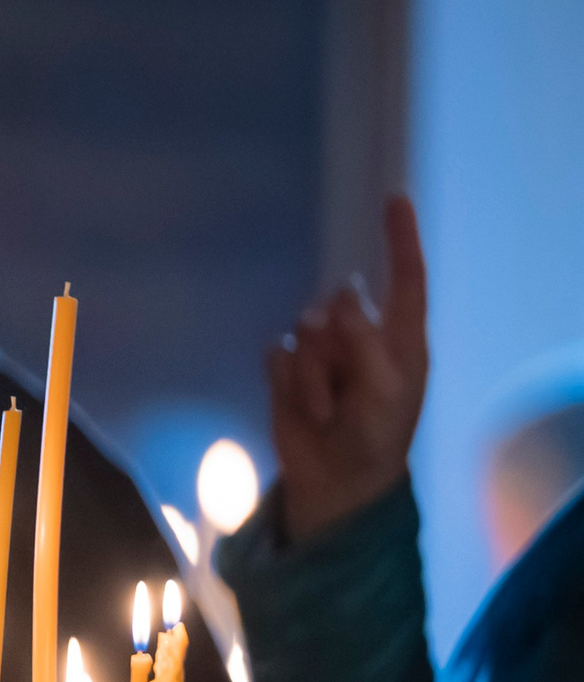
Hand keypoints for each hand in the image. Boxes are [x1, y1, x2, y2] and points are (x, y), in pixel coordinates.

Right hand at [265, 195, 427, 541]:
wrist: (336, 482)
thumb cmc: (376, 436)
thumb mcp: (385, 386)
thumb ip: (365, 338)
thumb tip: (341, 292)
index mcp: (400, 338)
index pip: (404, 279)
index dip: (400, 240)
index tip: (394, 199)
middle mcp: (360, 337)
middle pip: (337, 307)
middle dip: (334, 345)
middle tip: (343, 387)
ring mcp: (322, 353)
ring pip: (303, 330)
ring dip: (311, 374)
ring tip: (324, 409)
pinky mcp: (287, 370)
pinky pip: (277, 353)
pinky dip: (287, 382)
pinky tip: (302, 407)